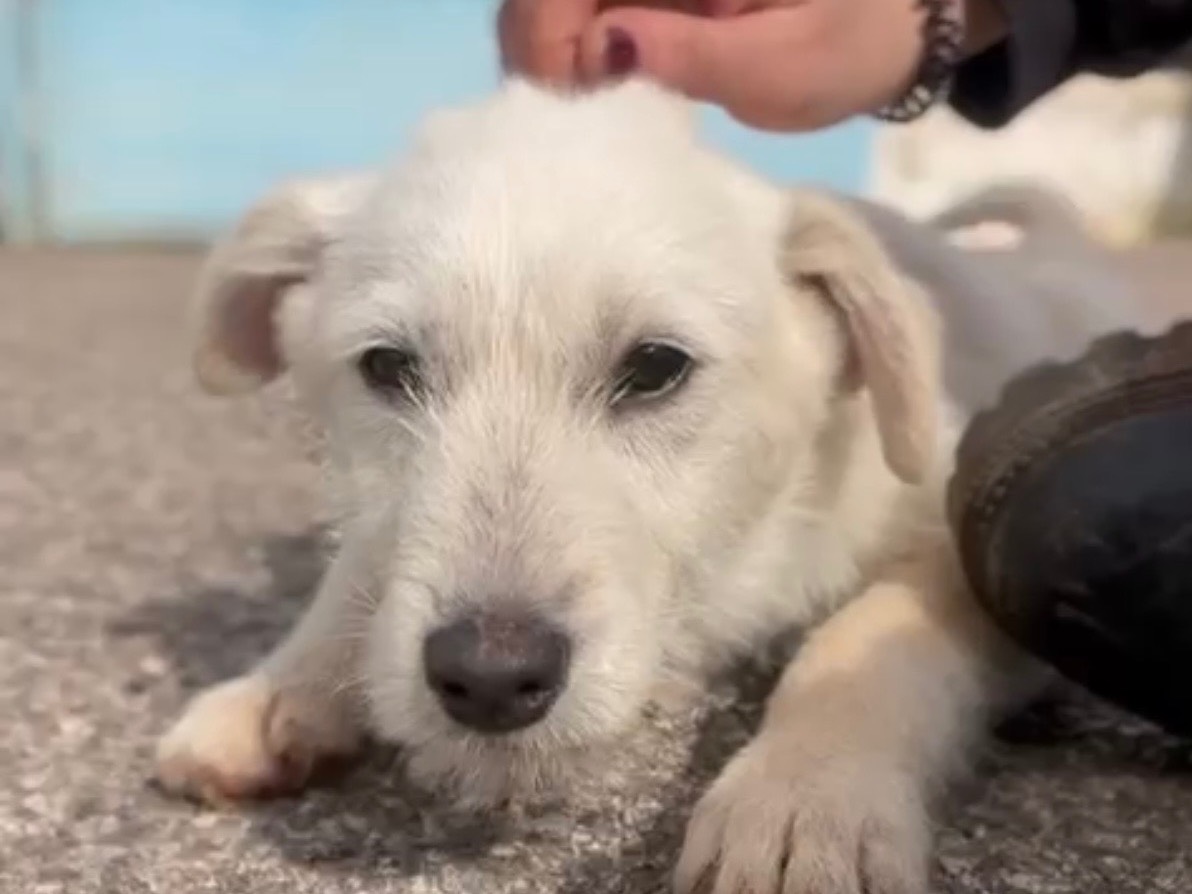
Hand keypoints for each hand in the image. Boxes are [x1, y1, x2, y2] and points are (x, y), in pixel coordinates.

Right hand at [497, 0, 1005, 130]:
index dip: (548, 36)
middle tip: (578, 118)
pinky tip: (601, 91)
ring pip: (547, 4)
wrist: (888, 19)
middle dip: (541, 52)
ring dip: (553, 58)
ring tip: (591, 110)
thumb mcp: (782, 67)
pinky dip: (572, 56)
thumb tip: (602, 48)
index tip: (577, 102)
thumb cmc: (848, 42)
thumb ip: (691, 55)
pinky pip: (576, 14)